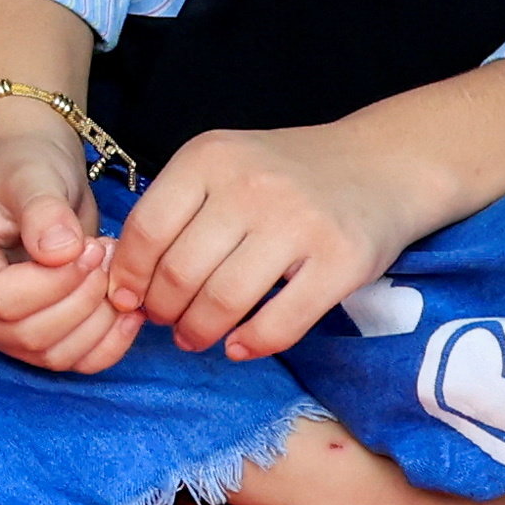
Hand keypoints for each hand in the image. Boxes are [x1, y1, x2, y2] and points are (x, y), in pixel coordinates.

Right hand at [0, 109, 131, 372]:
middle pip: (26, 333)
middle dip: (81, 300)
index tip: (91, 248)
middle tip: (107, 256)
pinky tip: (127, 311)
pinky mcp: (24, 342)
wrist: (36, 182)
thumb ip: (43, 210)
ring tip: (114, 272)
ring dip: (98, 321)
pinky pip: (69, 363)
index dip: (56, 283)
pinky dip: (107, 344)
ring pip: (50, 354)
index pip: (1, 299)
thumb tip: (60, 252)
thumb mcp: (33, 175)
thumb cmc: (26, 168)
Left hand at [105, 122, 422, 362]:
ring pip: (224, 299)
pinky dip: (251, 344)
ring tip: (194, 337)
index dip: (130, 274)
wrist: (379, 164)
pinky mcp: (341, 262)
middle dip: (162, 308)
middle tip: (162, 322)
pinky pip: (281, 321)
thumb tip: (125, 275)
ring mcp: (298, 223)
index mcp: (209, 158)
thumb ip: (178, 207)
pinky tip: (237, 347)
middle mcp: (250, 186)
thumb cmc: (284, 174)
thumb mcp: (224, 165)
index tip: (126, 298)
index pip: (147, 229)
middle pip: (181, 269)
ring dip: (199, 331)